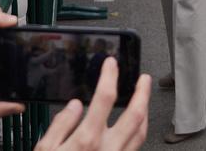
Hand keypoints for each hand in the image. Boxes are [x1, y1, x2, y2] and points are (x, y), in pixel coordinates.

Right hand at [34, 58, 149, 150]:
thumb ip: (60, 125)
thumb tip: (76, 105)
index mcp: (87, 141)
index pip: (105, 98)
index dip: (110, 76)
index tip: (111, 65)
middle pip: (135, 115)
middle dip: (142, 93)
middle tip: (143, 79)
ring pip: (140, 135)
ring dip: (145, 114)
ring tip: (143, 101)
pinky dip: (138, 136)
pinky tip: (134, 131)